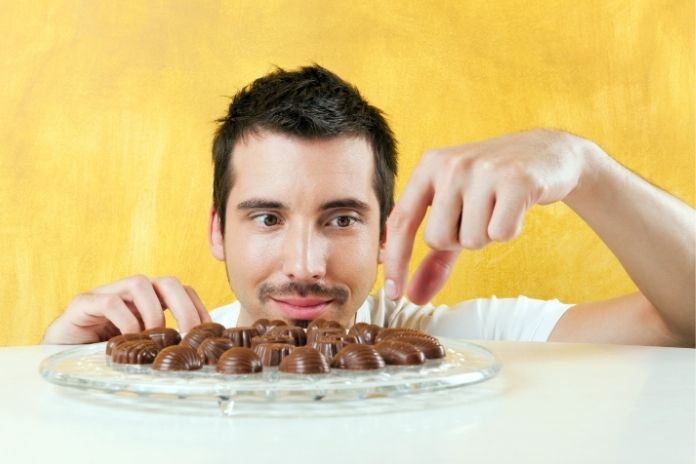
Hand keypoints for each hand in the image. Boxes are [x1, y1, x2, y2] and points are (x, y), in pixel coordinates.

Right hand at [42, 275, 210, 343]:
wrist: (61, 353)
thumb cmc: (105, 350)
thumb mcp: (141, 346)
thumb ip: (163, 343)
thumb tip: (198, 354)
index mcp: (149, 299)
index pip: (182, 291)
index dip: (197, 309)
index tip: (207, 333)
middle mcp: (131, 291)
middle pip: (167, 282)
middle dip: (185, 308)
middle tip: (188, 336)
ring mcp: (107, 292)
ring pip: (140, 284)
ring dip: (153, 313)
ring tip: (152, 339)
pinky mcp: (84, 303)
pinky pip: (110, 302)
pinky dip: (125, 320)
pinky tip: (126, 340)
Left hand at [383, 129, 590, 303]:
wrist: (547, 153)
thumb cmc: (492, 187)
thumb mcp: (457, 215)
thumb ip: (434, 258)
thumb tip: (413, 297)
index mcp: (428, 166)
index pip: (400, 221)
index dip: (395, 261)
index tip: (392, 294)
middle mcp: (451, 164)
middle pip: (438, 238)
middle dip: (458, 241)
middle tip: (478, 216)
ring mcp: (483, 170)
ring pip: (471, 239)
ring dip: (486, 235)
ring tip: (497, 208)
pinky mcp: (516, 180)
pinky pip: (500, 234)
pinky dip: (510, 230)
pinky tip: (516, 208)